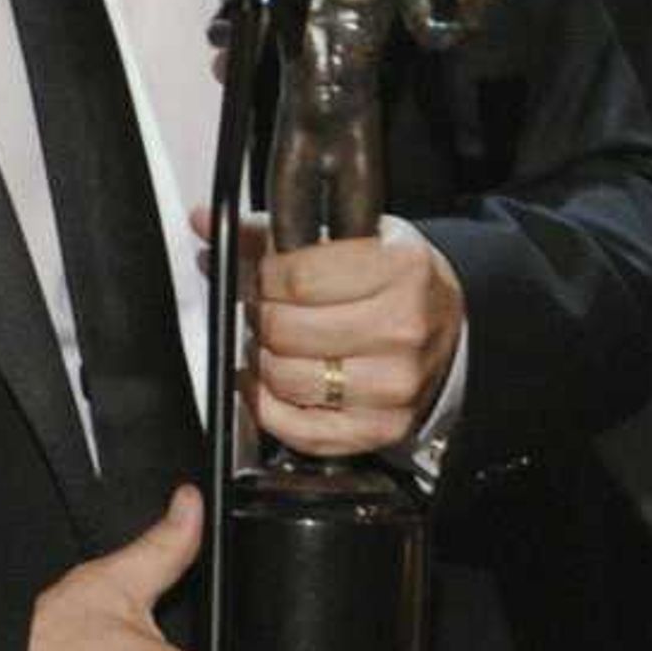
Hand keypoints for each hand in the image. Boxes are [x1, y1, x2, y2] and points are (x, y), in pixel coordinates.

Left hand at [195, 210, 464, 457]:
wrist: (447, 328)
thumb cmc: (396, 283)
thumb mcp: (352, 240)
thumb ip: (272, 232)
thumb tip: (204, 221)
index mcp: (401, 269)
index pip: (298, 278)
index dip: (267, 277)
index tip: (270, 276)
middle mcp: (404, 328)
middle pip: (286, 331)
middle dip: (264, 318)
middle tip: (271, 310)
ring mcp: (394, 384)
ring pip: (285, 380)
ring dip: (265, 362)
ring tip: (278, 345)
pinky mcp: (381, 428)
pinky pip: (297, 429)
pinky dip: (270, 407)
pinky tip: (273, 384)